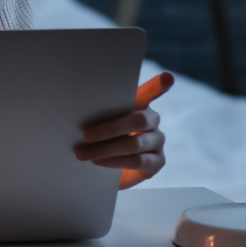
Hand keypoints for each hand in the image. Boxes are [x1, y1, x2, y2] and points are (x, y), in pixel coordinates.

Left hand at [76, 71, 173, 189]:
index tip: (167, 77)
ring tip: (83, 153)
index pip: (149, 93)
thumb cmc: (100, 138)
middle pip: (138, 120)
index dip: (157, 86)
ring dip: (105, 149)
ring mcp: (157, 140)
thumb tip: (79, 109)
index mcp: (138, 105)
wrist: (108, 169)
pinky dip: (114, 161)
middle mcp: (152, 120)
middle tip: (85, 135)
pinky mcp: (157, 161)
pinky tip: (99, 161)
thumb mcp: (97, 123)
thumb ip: (97, 114)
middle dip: (109, 128)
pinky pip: (137, 160)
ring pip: (134, 143)